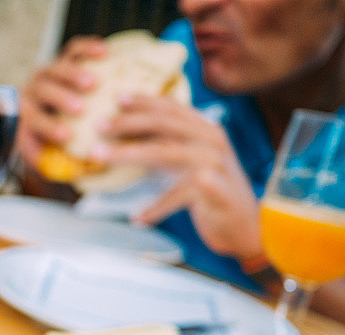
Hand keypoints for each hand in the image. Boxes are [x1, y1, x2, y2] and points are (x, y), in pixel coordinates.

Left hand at [16, 36, 106, 165]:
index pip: (33, 119)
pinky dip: (88, 48)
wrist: (51, 112)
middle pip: (43, 89)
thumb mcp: (46, 156)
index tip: (66, 136)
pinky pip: (75, 49)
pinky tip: (106, 52)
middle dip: (59, 98)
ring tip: (94, 84)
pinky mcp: (65, 58)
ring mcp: (49, 71)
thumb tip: (71, 176)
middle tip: (80, 108)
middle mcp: (34, 90)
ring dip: (74, 74)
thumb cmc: (52, 140)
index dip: (47, 127)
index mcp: (26, 115)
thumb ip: (54, 164)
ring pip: (58, 67)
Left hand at [97, 95, 263, 262]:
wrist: (246, 228)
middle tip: (98, 126)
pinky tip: (136, 218)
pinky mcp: (213, 191)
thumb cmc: (211, 196)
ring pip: (164, 153)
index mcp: (206, 130)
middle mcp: (212, 141)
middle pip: (164, 124)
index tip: (116, 98)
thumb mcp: (190, 165)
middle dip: (128, 123)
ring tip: (100, 158)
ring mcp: (214, 164)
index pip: (172, 108)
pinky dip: (154, 208)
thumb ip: (167, 150)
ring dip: (128, 154)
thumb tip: (126, 143)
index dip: (144, 101)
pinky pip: (175, 196)